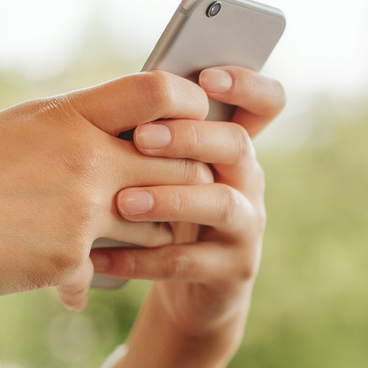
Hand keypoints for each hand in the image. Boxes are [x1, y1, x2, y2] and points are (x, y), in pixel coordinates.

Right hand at [0, 73, 213, 325]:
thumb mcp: (20, 130)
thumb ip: (76, 127)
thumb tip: (126, 130)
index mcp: (70, 115)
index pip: (160, 91)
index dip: (189, 107)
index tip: (188, 125)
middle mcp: (85, 158)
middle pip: (178, 166)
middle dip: (185, 184)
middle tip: (180, 196)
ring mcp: (81, 212)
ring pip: (158, 223)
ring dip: (152, 234)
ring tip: (132, 238)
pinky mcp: (69, 260)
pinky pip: (109, 268)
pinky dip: (94, 275)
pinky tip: (69, 279)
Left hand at [93, 65, 284, 335]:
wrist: (189, 290)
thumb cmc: (166, 211)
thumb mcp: (166, 170)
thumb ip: (156, 137)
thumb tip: (119, 98)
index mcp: (233, 145)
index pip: (265, 103)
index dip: (247, 85)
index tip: (207, 78)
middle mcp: (248, 179)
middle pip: (236, 144)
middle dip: (189, 137)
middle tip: (141, 138)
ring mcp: (246, 225)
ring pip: (220, 204)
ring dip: (170, 199)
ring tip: (123, 203)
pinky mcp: (233, 269)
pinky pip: (188, 262)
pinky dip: (141, 259)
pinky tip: (102, 258)